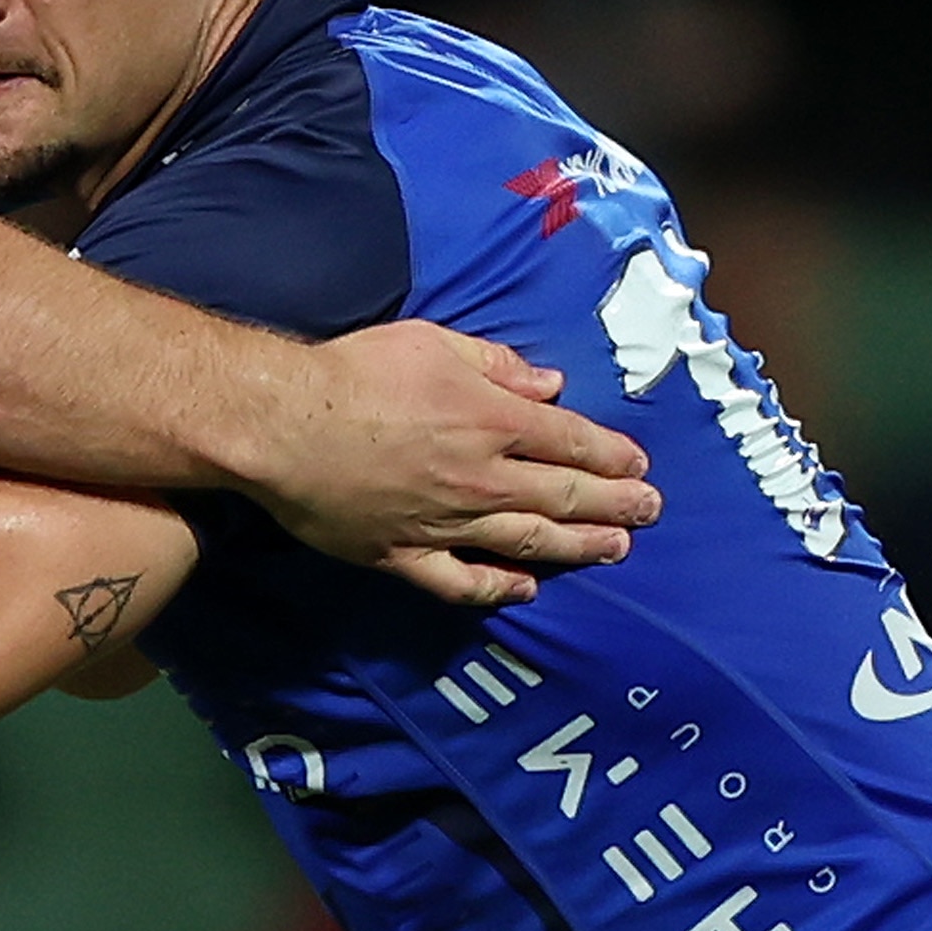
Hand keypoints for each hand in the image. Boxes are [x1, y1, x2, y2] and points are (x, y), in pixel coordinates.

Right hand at [257, 321, 659, 605]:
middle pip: (564, 495)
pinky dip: (499, 588)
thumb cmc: (353, 373)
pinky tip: (525, 588)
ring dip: (578, 546)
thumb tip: (548, 385)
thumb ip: (496, 365)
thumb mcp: (431, 342)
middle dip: (616, 505)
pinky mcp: (404, 555)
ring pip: (528, 541)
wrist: (281, 424)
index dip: (612, 456)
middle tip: (650, 512)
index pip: (572, 442)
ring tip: (614, 549)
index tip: (640, 467)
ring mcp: (446, 523)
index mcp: (492, 419)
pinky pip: (462, 582)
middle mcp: (481, 477)